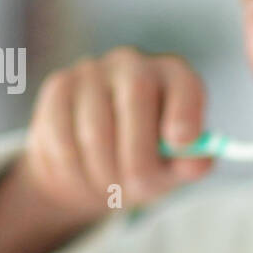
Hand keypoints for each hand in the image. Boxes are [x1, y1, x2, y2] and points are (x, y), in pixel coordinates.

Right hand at [0, 47, 211, 252]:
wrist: (94, 164)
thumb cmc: (148, 160)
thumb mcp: (175, 167)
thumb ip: (191, 164)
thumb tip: (194, 162)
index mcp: (175, 77)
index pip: (184, 83)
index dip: (184, 111)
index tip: (179, 143)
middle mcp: (135, 63)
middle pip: (136, 96)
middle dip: (137, 154)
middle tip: (137, 188)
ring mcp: (93, 70)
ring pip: (94, 127)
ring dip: (103, 171)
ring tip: (111, 187)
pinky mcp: (59, 86)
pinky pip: (61, 134)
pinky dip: (73, 168)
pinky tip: (83, 175)